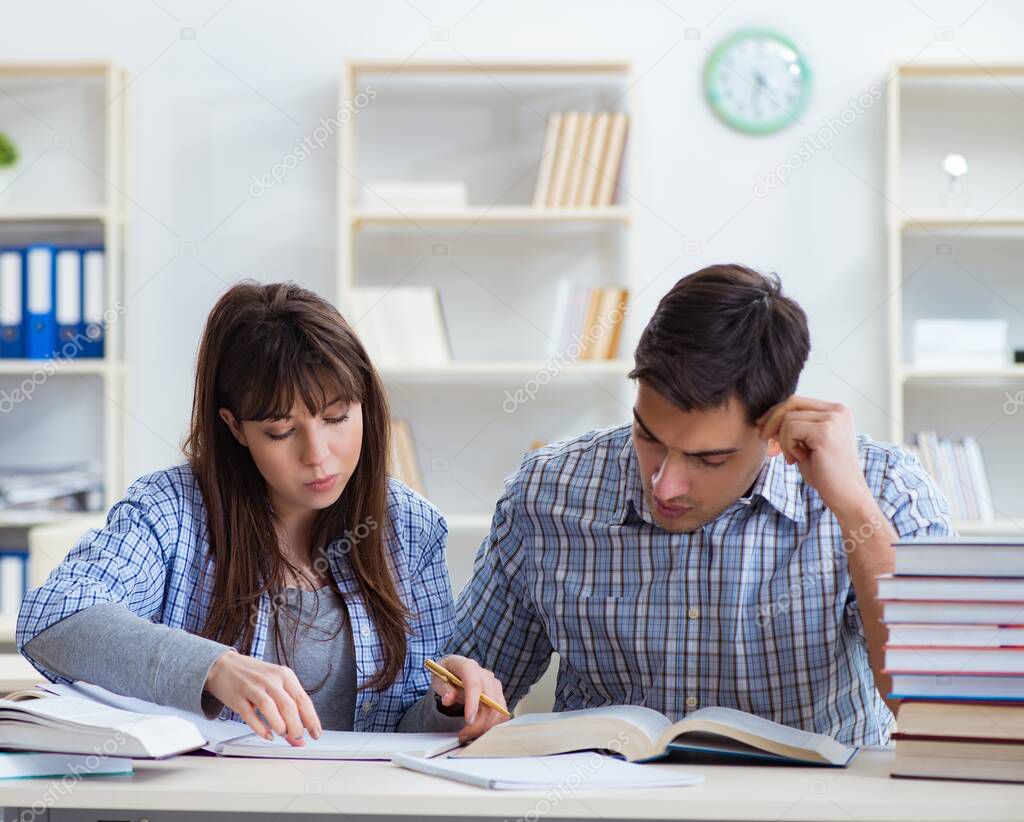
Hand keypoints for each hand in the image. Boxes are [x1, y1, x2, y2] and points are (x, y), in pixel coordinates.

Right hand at [204, 649, 321, 745]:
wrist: (225, 665)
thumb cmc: (254, 676)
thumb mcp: (275, 685)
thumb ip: (288, 710)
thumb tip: (299, 737)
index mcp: (285, 675)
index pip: (303, 699)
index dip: (311, 719)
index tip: (316, 734)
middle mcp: (271, 679)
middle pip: (288, 705)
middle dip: (296, 726)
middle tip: (297, 737)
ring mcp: (253, 687)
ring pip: (270, 708)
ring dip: (279, 726)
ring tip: (283, 733)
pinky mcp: (238, 697)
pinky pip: (250, 715)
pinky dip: (260, 728)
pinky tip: (267, 735)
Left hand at [429, 655, 508, 743]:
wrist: (456, 669)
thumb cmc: (447, 673)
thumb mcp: (439, 679)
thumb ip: (444, 689)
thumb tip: (448, 698)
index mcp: (468, 667)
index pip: (474, 685)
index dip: (473, 704)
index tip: (469, 721)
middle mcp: (485, 674)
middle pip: (490, 702)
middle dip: (478, 723)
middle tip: (463, 734)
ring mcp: (494, 684)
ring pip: (498, 710)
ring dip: (485, 726)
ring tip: (469, 733)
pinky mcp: (498, 694)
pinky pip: (501, 714)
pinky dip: (492, 725)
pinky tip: (479, 729)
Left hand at [757, 396, 871, 515]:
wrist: (846, 495)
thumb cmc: (826, 473)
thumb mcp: (807, 444)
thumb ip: (793, 428)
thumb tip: (767, 418)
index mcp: (837, 411)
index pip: (798, 402)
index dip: (776, 413)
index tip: (763, 427)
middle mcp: (838, 410)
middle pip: (792, 403)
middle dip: (772, 420)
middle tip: (763, 437)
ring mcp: (833, 419)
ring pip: (788, 418)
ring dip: (784, 440)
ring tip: (794, 458)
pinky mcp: (825, 431)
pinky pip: (790, 429)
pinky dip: (788, 446)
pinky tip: (799, 459)